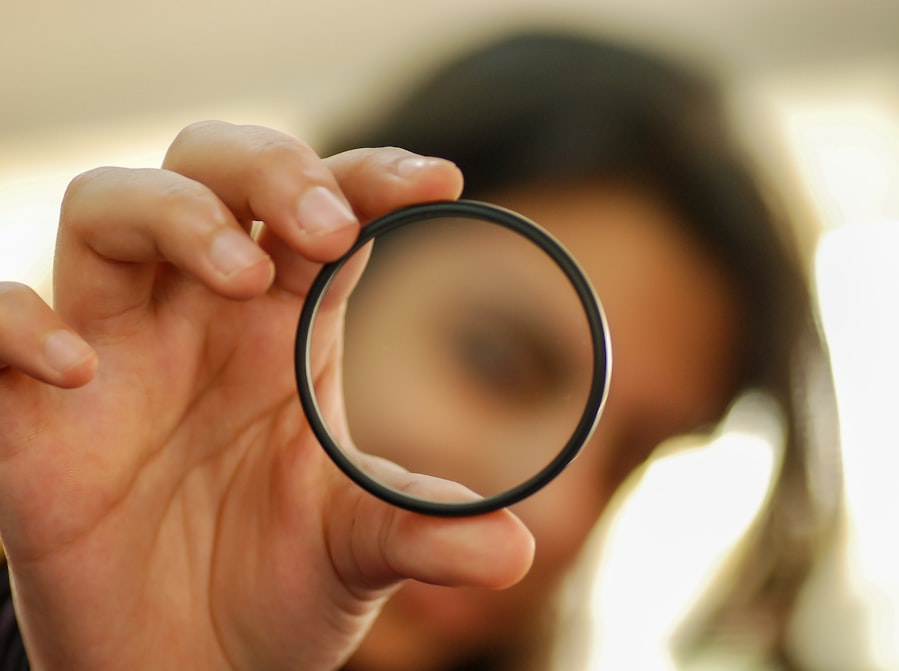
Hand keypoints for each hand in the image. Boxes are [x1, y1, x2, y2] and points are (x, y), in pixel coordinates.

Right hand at [0, 121, 533, 669]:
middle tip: (324, 226)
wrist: (188, 665)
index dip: (372, 178)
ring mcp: (116, 349)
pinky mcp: (31, 410)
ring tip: (240, 278)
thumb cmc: (278, 584)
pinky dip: (19, 324)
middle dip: (268, 169)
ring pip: (110, 208)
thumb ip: (427, 533)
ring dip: (171, 216)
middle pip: (212, 167)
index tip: (439, 183)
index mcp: (289, 324)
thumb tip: (519, 549)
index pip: (326, 208)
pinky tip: (81, 369)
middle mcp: (202, 315)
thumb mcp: (361, 550)